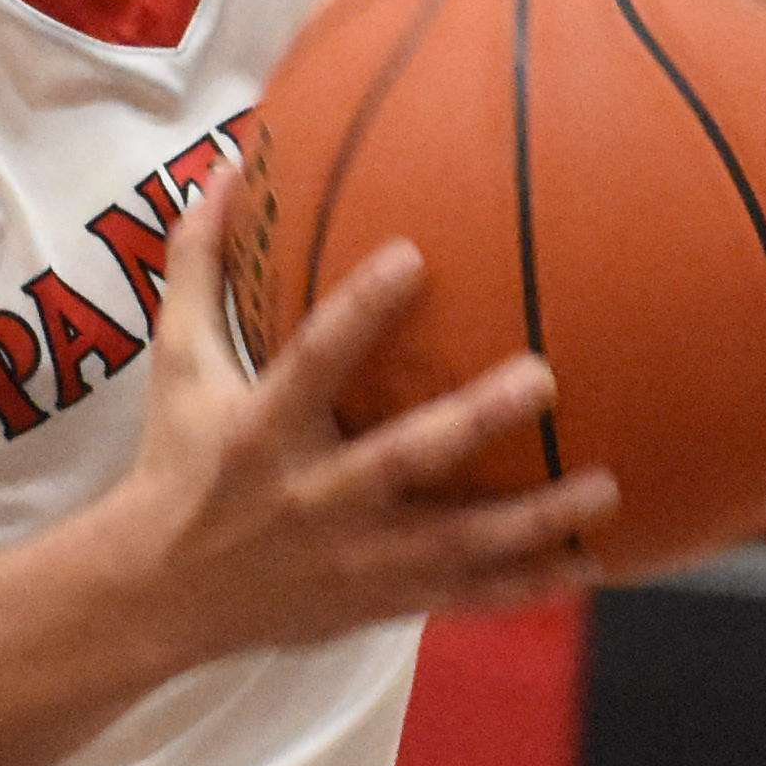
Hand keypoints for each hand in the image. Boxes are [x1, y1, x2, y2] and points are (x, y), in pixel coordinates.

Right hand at [110, 184, 613, 665]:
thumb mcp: (176, 364)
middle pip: (403, 456)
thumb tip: (230, 165)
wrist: (158, 597)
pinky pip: (461, 594)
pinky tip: (589, 562)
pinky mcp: (375, 600)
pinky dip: (525, 584)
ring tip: (607, 486)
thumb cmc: (177, 461)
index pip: (312, 360)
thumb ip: (201, 267)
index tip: (415, 254)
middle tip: (545, 376)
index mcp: (262, 430)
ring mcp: (351, 558)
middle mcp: (312, 496)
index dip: (359, 310)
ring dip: (534, 518)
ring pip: (454, 540)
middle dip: (474, 420)